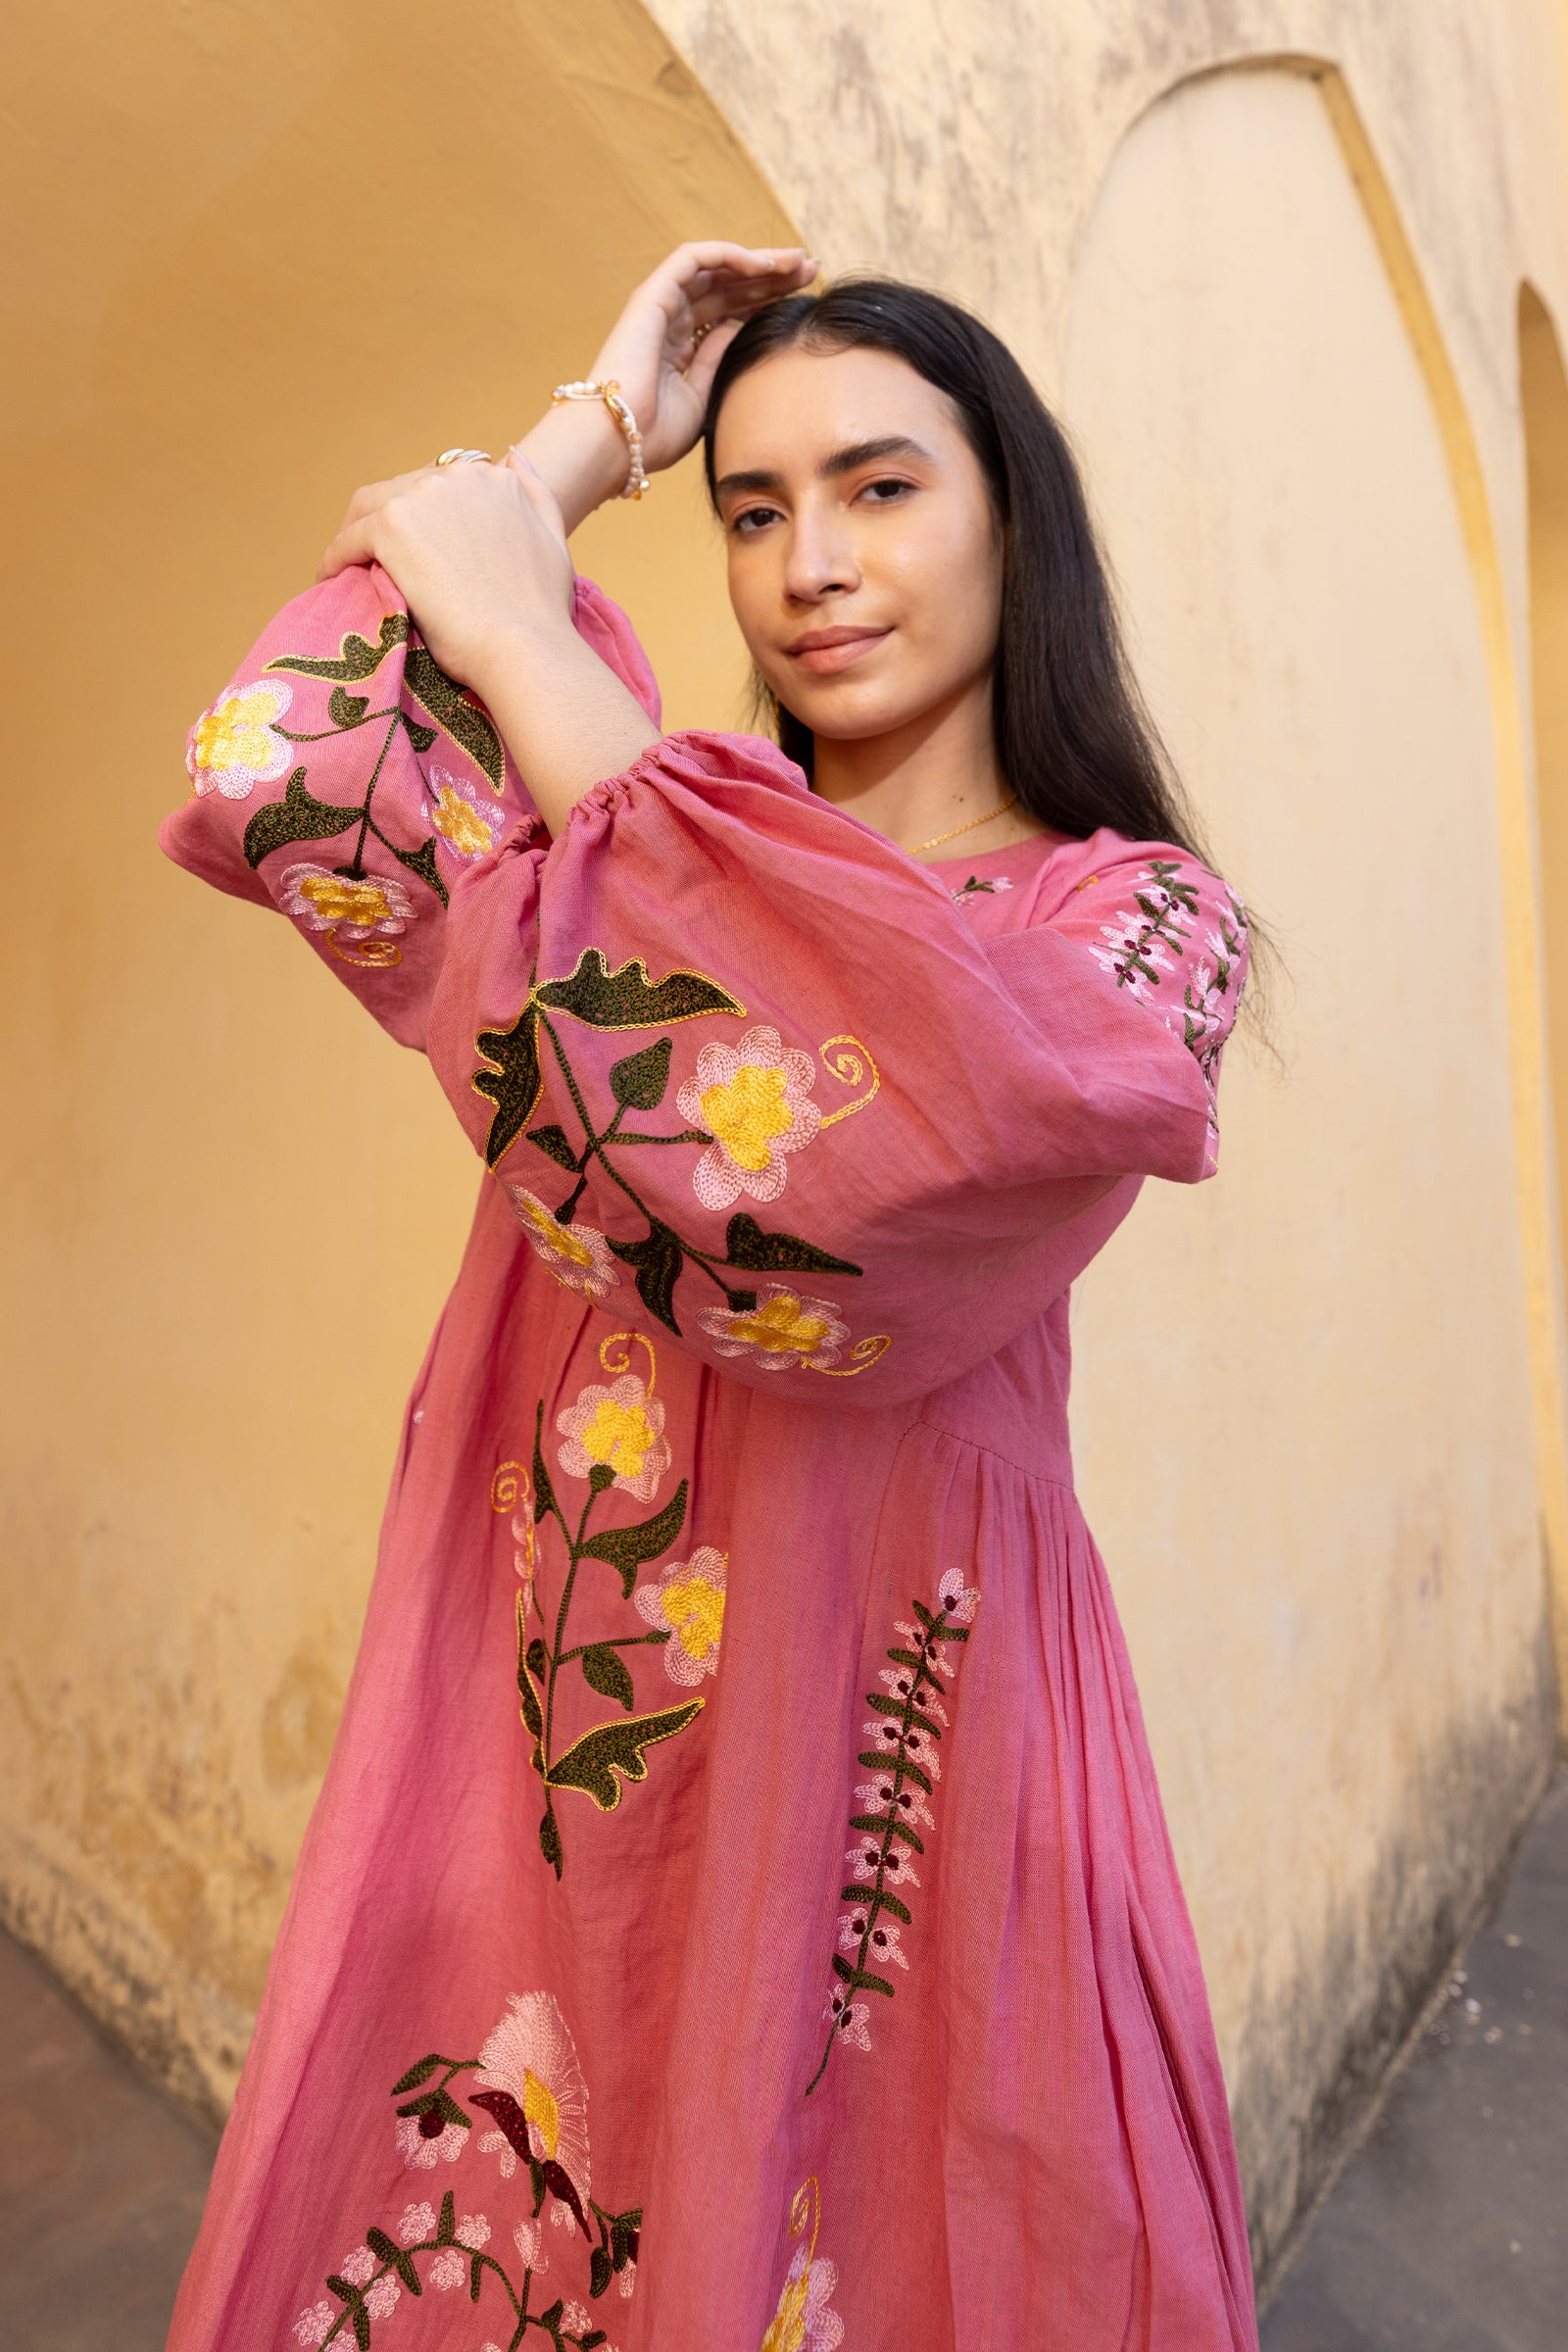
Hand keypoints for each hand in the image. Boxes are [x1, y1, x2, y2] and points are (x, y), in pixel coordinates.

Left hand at [317, 455, 574, 685]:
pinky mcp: (391, 527)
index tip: (414, 547)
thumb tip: (513, 453)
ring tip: (347, 568)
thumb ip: (535, 491)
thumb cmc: (542, 611)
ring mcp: (422, 498)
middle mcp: (457, 477)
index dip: (422, 517)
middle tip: (373, 560)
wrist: (525, 648)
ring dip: (355, 535)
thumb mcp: (553, 538)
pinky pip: (348, 540)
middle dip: (386, 521)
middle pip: (400, 490)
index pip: (438, 485)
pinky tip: (331, 583)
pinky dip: (335, 560)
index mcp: (493, 479)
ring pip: (369, 508)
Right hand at [586, 240, 817, 473]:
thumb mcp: (704, 396)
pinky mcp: (652, 296)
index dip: (768, 299)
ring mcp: (661, 306)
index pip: (732, 311)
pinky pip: (693, 259)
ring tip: (796, 263)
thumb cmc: (655, 435)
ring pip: (716, 268)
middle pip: (729, 286)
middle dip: (772, 276)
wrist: (619, 443)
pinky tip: (763, 265)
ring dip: (757, 261)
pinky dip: (728, 255)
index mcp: (682, 347)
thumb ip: (720, 359)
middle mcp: (671, 321)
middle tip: (812, 269)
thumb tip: (742, 326)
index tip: (806, 297)